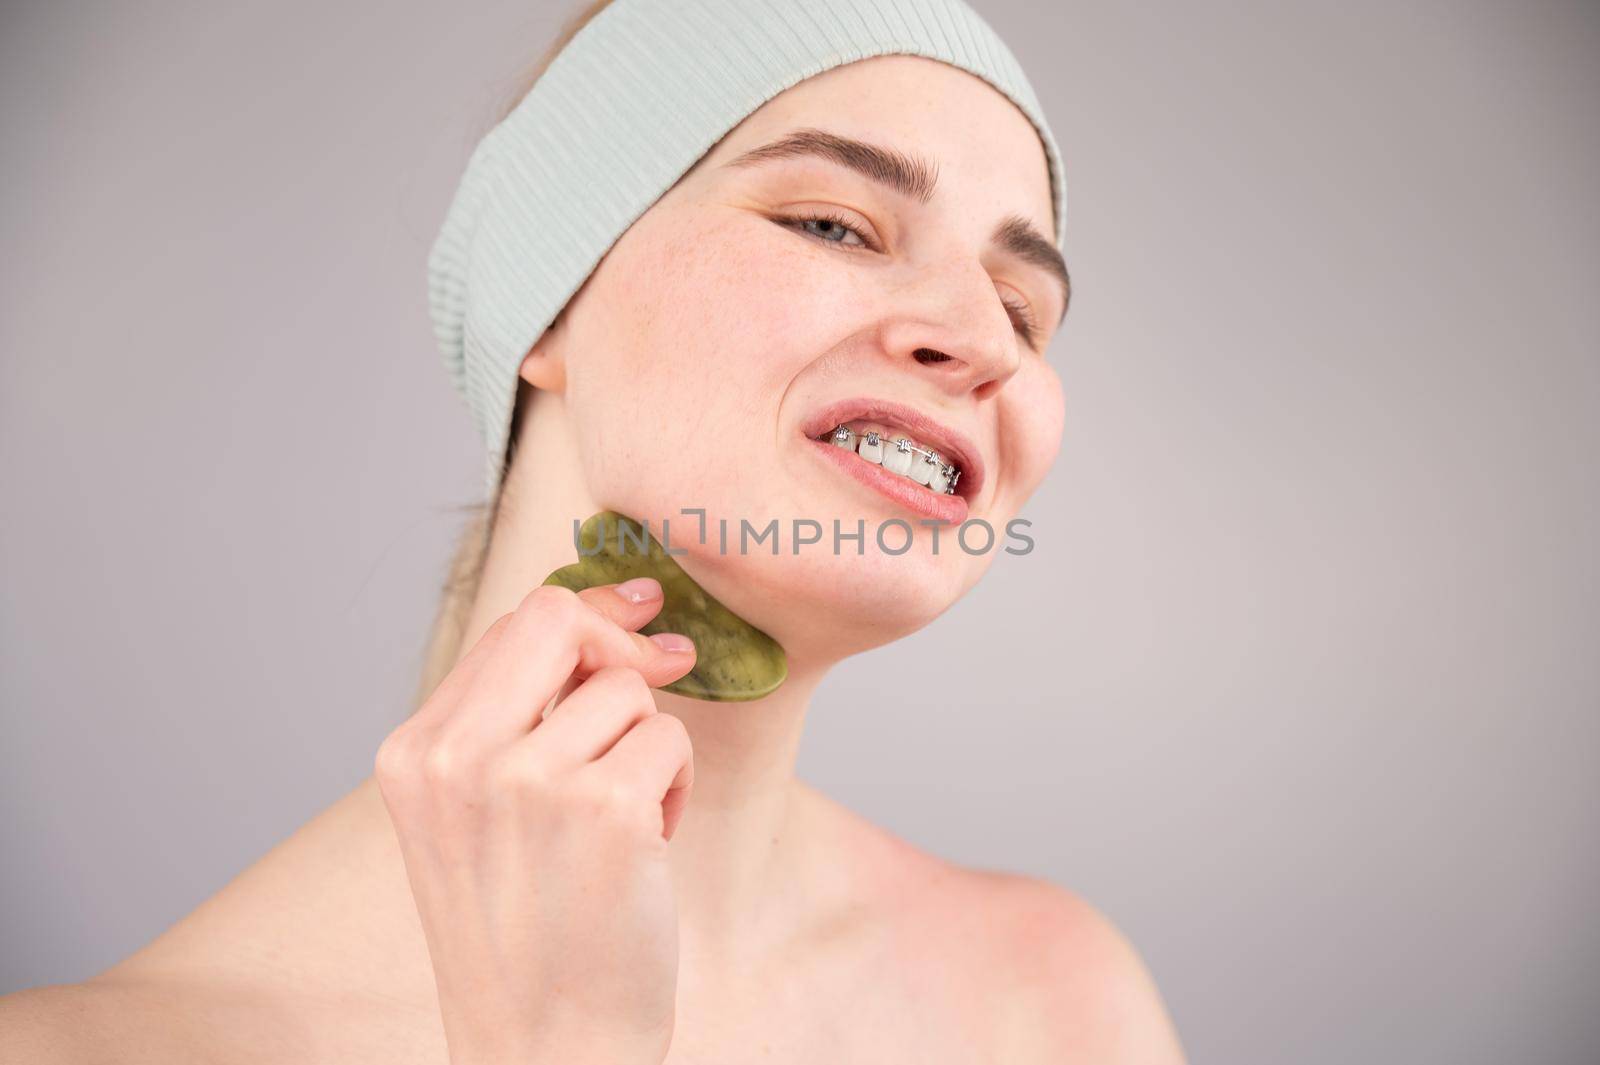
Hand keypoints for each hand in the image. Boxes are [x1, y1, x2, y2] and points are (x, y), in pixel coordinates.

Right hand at [374, 579, 696, 1063]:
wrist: (543, 1047)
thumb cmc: (523, 934)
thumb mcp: (475, 818)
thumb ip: (512, 720)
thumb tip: (612, 617)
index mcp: (413, 755)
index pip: (508, 629)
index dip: (585, 613)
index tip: (639, 611)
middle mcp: (456, 759)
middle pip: (557, 619)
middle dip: (620, 643)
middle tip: (662, 668)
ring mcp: (527, 781)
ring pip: (628, 692)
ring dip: (647, 750)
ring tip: (620, 825)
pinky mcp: (603, 810)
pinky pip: (670, 742)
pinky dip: (674, 790)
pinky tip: (643, 848)